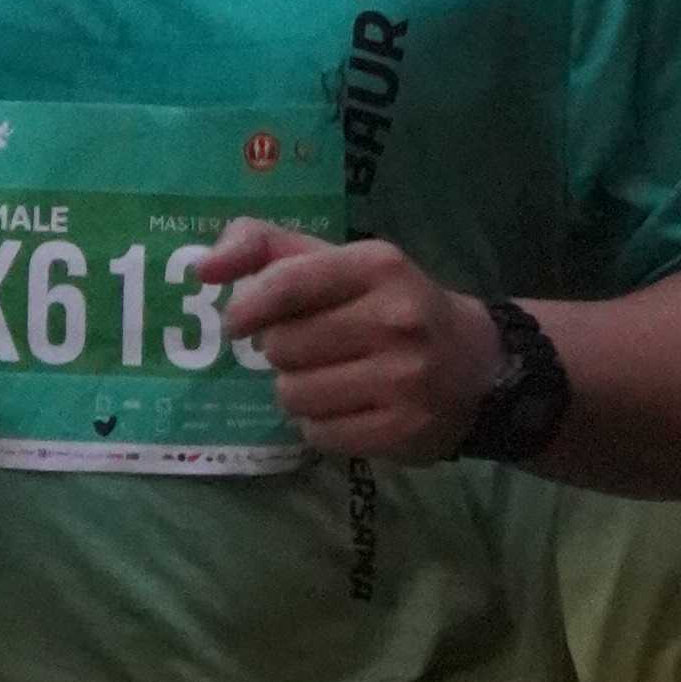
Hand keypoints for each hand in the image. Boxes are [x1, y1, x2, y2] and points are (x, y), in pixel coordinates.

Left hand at [207, 224, 497, 463]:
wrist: (477, 364)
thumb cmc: (389, 304)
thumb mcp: (338, 261)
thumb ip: (265, 247)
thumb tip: (203, 268)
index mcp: (378, 265)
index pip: (286, 283)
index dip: (248, 307)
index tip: (237, 324)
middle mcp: (395, 318)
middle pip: (281, 346)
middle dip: (282, 351)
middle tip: (313, 348)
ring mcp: (403, 378)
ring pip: (292, 394)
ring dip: (297, 390)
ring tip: (331, 378)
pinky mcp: (403, 429)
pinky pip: (318, 433)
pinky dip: (319, 424)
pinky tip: (349, 407)